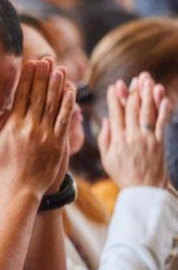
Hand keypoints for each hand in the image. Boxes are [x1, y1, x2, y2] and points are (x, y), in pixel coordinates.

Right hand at [0, 59, 74, 196]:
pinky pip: (63, 119)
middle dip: (42, 75)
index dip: (27, 78)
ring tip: (59, 68)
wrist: (22, 189)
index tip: (31, 63)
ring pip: (51, 104)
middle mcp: (28, 128)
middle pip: (37, 96)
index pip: (20, 96)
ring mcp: (44, 135)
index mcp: (11, 126)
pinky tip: (70, 91)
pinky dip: (67, 104)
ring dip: (56, 84)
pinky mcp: (58, 143)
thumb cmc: (4, 167)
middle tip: (46, 58)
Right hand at [98, 72, 172, 188]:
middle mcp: (131, 137)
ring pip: (146, 112)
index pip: (114, 114)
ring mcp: (146, 139)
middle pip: (131, 109)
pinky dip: (163, 109)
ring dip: (147, 94)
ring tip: (147, 80)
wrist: (143, 191)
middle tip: (134, 78)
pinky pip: (162, 123)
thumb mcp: (107, 159)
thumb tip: (106, 120)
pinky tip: (164, 97)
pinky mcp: (159, 143)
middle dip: (132, 92)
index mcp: (116, 140)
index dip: (114, 99)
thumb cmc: (123, 176)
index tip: (114, 86)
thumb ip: (105, 139)